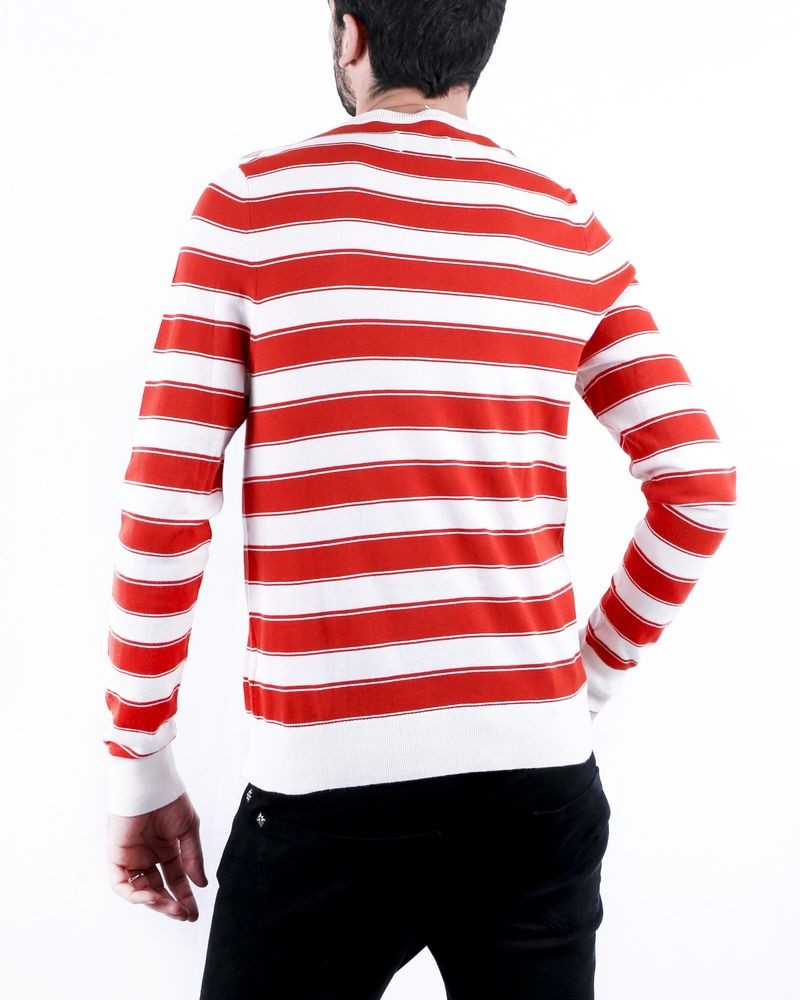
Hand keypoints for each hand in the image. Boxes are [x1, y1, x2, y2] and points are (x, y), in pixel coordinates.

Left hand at [107, 791, 207, 920]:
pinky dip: (135, 894)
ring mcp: (132, 858)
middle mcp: (149, 857)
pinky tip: (152, 897)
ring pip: (140, 891)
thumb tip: (200, 884)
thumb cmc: (169, 800)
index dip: (184, 897)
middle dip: (171, 904)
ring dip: (156, 902)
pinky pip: (121, 884)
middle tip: (184, 914)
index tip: (194, 913)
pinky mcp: (117, 857)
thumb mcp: (188, 830)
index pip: (175, 880)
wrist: (150, 785)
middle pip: (158, 889)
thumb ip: (193, 858)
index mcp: (166, 849)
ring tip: (173, 907)